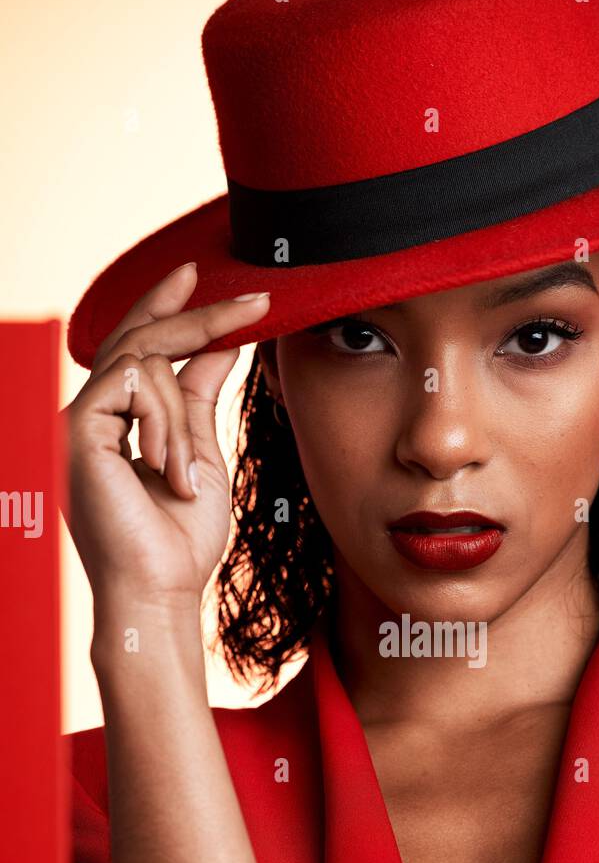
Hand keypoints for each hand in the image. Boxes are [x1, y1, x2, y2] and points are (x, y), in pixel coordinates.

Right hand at [63, 261, 270, 615]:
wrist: (160, 590)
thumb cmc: (180, 540)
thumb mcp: (202, 454)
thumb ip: (201, 397)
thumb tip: (224, 345)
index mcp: (116, 421)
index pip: (136, 346)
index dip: (165, 304)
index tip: (196, 273)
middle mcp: (89, 415)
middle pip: (142, 338)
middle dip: (201, 317)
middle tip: (258, 304)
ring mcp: (77, 420)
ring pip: (147, 362)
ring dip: (183, 419)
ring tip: (185, 478)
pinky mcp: (76, 429)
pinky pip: (135, 385)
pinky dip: (165, 426)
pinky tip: (168, 473)